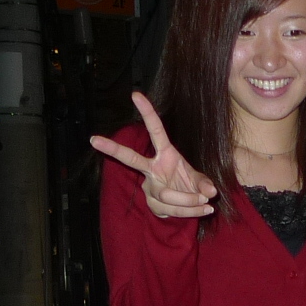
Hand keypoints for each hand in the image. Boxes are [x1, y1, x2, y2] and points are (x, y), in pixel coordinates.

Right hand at [90, 93, 217, 219]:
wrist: (185, 207)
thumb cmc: (190, 185)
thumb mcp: (200, 180)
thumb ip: (205, 183)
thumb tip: (210, 192)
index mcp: (165, 154)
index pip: (155, 131)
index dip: (147, 113)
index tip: (135, 94)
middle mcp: (152, 168)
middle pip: (131, 158)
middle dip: (112, 149)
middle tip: (94, 139)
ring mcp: (150, 187)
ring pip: (167, 195)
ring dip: (190, 201)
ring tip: (206, 204)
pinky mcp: (152, 204)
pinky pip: (172, 209)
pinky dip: (191, 211)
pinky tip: (203, 210)